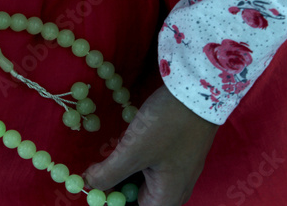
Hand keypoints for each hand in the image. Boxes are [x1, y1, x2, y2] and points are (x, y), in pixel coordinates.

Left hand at [85, 85, 217, 204]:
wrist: (198, 91)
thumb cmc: (168, 125)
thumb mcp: (134, 151)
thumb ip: (109, 173)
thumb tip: (89, 182)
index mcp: (168, 197)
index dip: (114, 204)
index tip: (96, 192)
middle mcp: (175, 188)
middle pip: (140, 200)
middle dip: (117, 190)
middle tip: (96, 176)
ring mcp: (177, 170)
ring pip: (143, 183)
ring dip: (123, 175)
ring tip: (103, 164)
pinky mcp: (175, 153)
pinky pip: (150, 167)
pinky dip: (133, 162)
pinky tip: (120, 149)